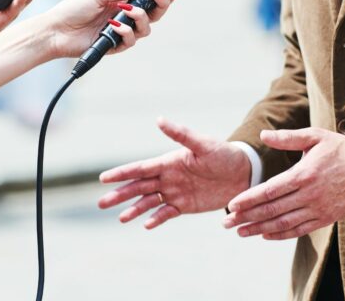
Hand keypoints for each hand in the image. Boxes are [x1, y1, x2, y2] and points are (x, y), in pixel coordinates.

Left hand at [43, 0, 179, 57]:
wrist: (55, 30)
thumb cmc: (72, 10)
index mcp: (121, 3)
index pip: (147, 0)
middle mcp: (124, 18)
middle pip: (153, 16)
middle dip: (161, 6)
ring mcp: (120, 33)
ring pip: (145, 30)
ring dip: (140, 18)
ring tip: (127, 10)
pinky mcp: (113, 47)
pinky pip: (130, 41)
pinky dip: (125, 31)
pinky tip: (114, 25)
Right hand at [98, 118, 250, 228]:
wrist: (243, 173)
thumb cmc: (223, 154)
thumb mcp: (203, 144)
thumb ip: (181, 134)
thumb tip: (159, 119)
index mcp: (168, 162)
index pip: (140, 168)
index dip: (121, 173)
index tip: (103, 178)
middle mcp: (168, 177)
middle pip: (139, 187)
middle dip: (120, 194)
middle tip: (102, 203)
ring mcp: (175, 192)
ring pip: (149, 202)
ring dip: (134, 209)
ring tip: (120, 218)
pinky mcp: (185, 205)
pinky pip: (166, 213)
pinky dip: (156, 219)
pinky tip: (145, 225)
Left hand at [223, 128, 344, 240]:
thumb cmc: (339, 149)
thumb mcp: (314, 136)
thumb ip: (287, 137)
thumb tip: (263, 135)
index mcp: (304, 174)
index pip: (269, 190)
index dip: (248, 199)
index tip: (231, 205)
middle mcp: (309, 195)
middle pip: (272, 209)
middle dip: (246, 217)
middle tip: (226, 223)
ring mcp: (318, 209)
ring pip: (283, 223)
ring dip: (259, 229)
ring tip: (241, 232)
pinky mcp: (325, 218)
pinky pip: (299, 230)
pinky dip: (281, 234)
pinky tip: (265, 235)